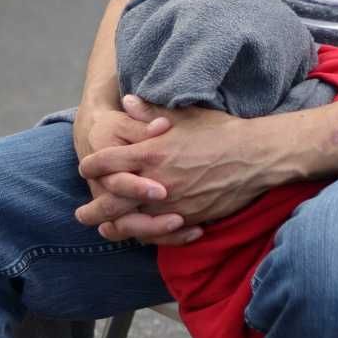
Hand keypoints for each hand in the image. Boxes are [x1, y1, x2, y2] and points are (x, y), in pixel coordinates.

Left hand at [76, 97, 280, 242]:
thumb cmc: (220, 130)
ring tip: (105, 231)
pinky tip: (141, 237)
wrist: (256, 156)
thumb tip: (125, 101)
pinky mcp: (189, 218)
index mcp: (151, 152)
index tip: (85, 168)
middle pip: (112, 201)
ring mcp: (172, 203)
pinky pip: (161, 233)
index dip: (91, 166)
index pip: (106, 162)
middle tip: (81, 215)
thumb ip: (150, 111)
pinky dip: (147, 236)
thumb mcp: (183, 114)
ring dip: (115, 228)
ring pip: (133, 223)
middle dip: (93, 209)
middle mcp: (156, 181)